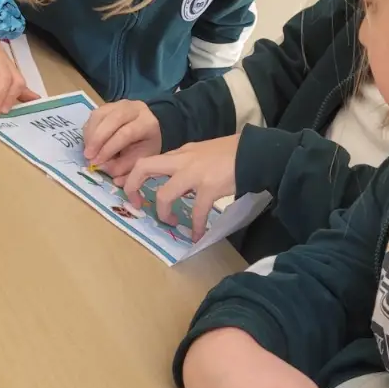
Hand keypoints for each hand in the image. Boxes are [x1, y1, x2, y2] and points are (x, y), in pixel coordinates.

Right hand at [83, 100, 161, 175]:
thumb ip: (122, 167)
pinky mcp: (110, 104)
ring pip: (100, 114)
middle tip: (88, 156)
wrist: (145, 134)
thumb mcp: (138, 162)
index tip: (97, 162)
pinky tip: (89, 142)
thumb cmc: (142, 150)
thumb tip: (103, 167)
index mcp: (148, 123)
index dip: (109, 148)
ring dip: (90, 134)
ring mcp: (122, 104)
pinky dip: (89, 129)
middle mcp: (136, 108)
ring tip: (88, 150)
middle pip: (113, 120)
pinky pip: (94, 114)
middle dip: (97, 139)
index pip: (126, 133)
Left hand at [123, 135, 239, 240]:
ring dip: (164, 213)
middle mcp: (182, 160)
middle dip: (133, 187)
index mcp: (180, 153)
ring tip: (173, 222)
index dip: (133, 177)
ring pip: (165, 195)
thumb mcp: (202, 152)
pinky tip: (198, 235)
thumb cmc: (232, 152)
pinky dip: (196, 227)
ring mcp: (194, 174)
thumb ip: (187, 164)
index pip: (148, 160)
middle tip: (138, 205)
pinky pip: (197, 212)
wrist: (255, 152)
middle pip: (144, 168)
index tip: (133, 193)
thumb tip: (176, 182)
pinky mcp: (210, 188)